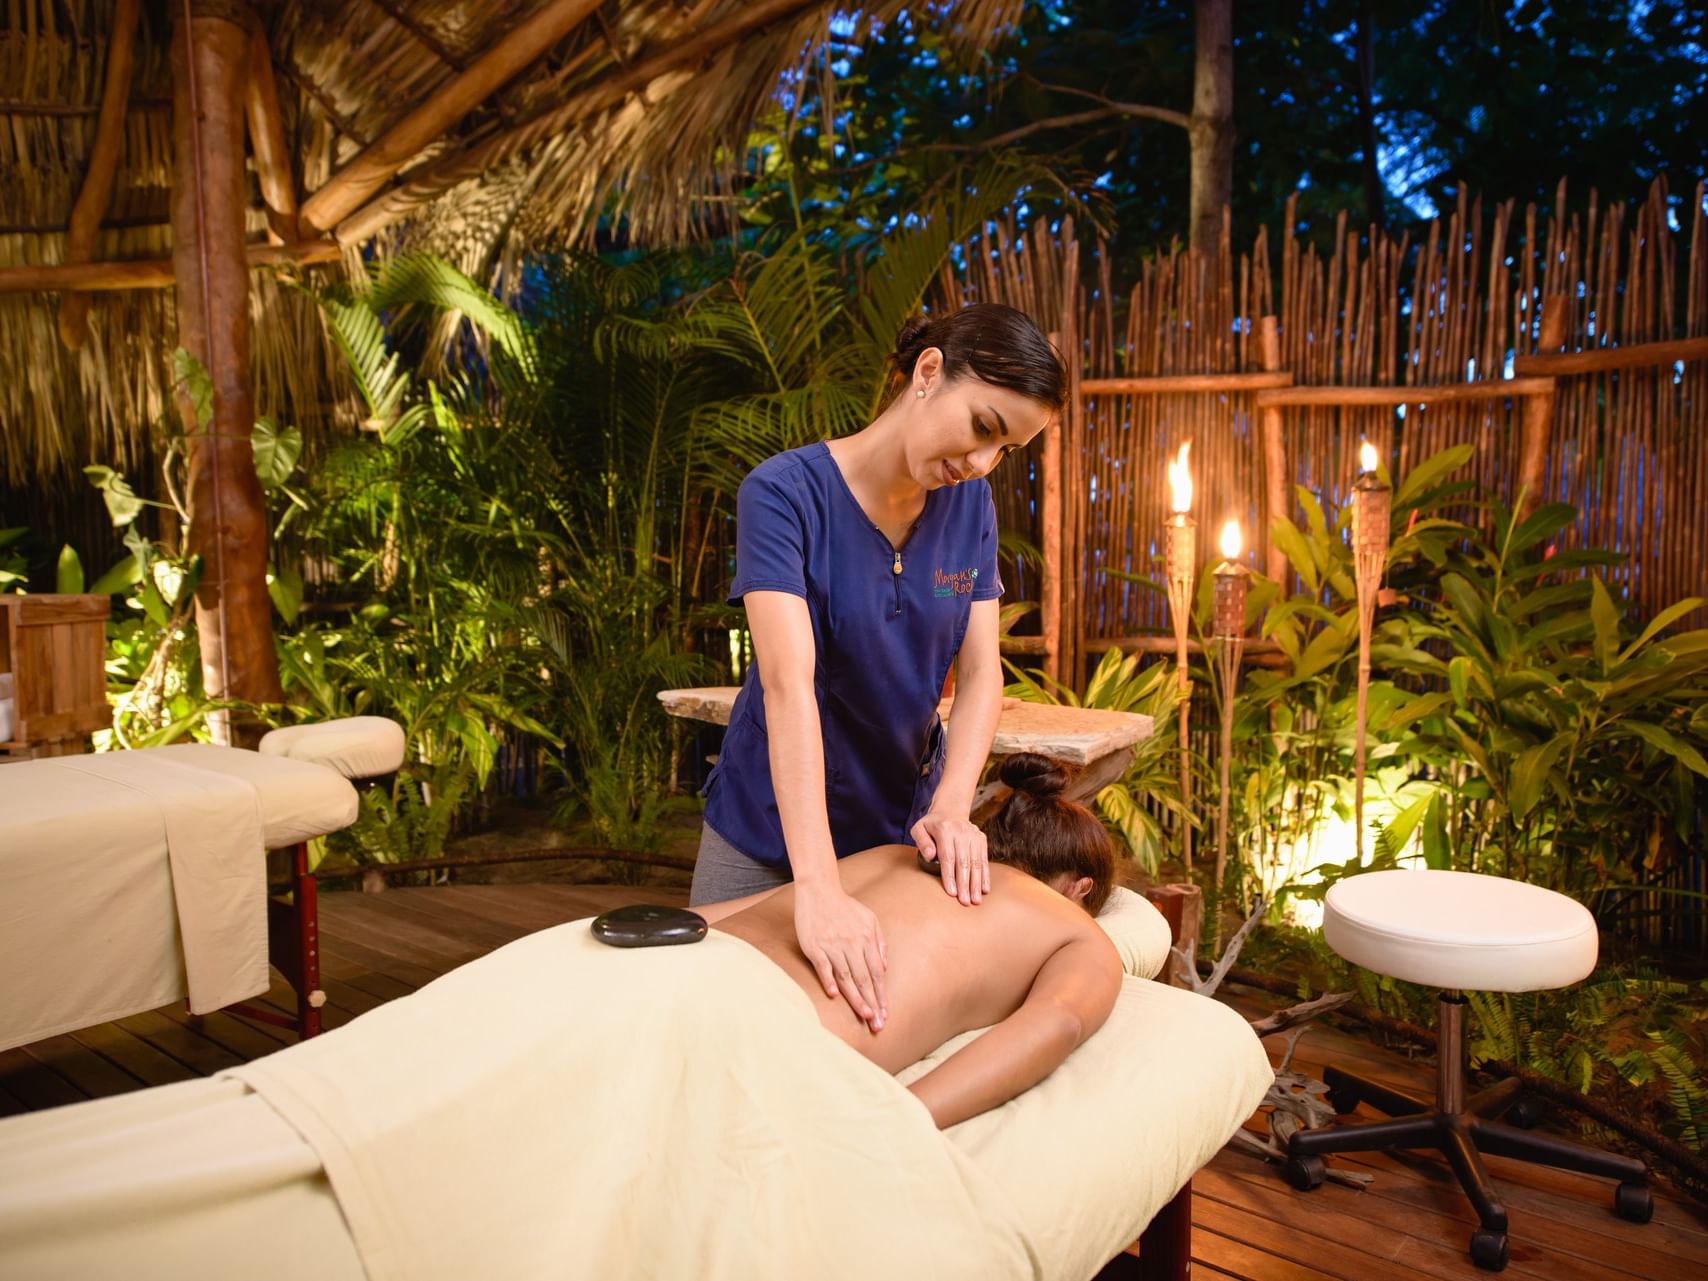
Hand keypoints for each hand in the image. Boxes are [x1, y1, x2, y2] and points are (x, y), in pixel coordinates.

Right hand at [794, 881, 887, 1031]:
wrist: (819, 890)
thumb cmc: (845, 907)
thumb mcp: (870, 919)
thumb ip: (879, 942)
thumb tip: (884, 967)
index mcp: (866, 938)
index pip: (877, 972)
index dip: (881, 994)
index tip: (885, 1013)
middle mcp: (851, 943)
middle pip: (864, 978)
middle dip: (872, 1002)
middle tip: (877, 1024)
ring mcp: (832, 945)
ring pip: (846, 976)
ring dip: (856, 997)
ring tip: (864, 1016)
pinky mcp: (814, 945)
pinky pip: (823, 965)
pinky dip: (828, 979)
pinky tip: (834, 994)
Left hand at [911, 810, 989, 904]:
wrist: (951, 809)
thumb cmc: (932, 825)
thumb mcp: (919, 828)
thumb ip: (922, 841)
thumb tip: (929, 856)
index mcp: (945, 829)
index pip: (948, 856)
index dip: (950, 876)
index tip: (951, 892)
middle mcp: (962, 831)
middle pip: (964, 862)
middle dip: (965, 884)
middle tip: (965, 902)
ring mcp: (974, 835)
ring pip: (976, 862)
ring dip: (976, 883)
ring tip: (975, 900)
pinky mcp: (982, 839)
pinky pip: (983, 860)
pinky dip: (985, 875)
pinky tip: (984, 889)